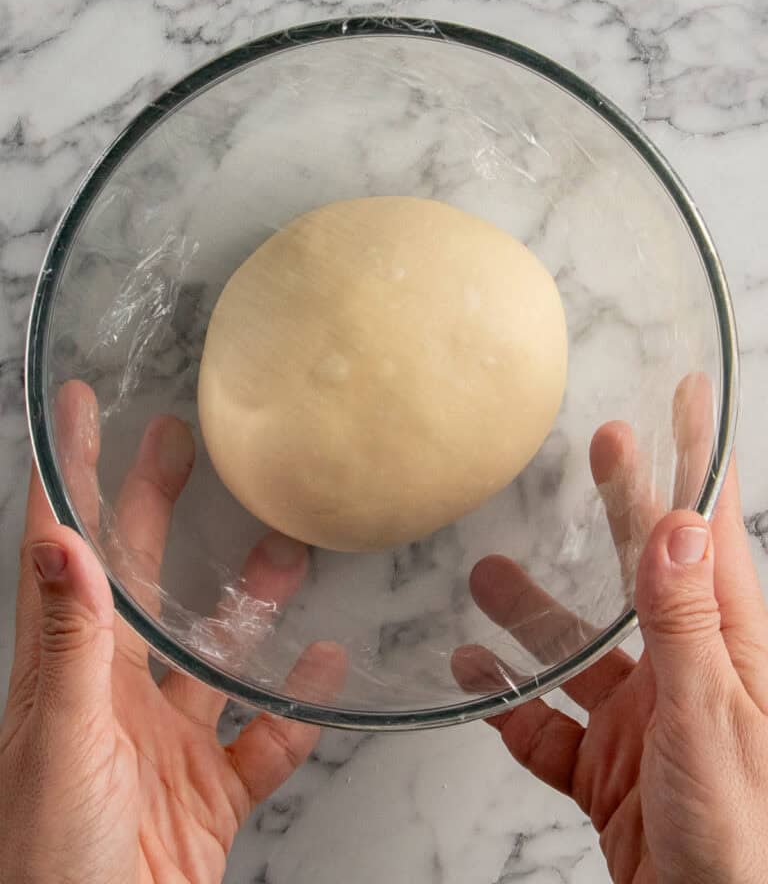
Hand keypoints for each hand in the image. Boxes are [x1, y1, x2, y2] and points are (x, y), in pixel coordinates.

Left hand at [0, 381, 345, 883]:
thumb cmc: (49, 864)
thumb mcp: (61, 744)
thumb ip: (70, 646)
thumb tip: (58, 543)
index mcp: (69, 671)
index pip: (65, 550)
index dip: (66, 474)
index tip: (76, 410)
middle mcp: (115, 694)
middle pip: (143, 579)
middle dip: (157, 505)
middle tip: (180, 442)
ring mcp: (165, 739)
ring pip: (216, 651)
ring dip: (250, 601)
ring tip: (285, 550)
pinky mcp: (210, 786)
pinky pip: (265, 734)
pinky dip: (297, 703)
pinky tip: (325, 668)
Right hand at [456, 387, 767, 882]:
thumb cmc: (745, 845)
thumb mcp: (712, 724)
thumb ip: (686, 627)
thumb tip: (676, 526)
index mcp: (730, 649)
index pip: (711, 533)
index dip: (700, 459)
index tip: (688, 398)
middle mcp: (689, 674)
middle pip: (647, 571)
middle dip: (622, 505)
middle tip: (601, 446)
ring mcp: (647, 721)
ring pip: (583, 647)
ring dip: (535, 613)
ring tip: (487, 575)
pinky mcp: (610, 768)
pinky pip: (549, 723)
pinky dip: (510, 699)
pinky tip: (476, 676)